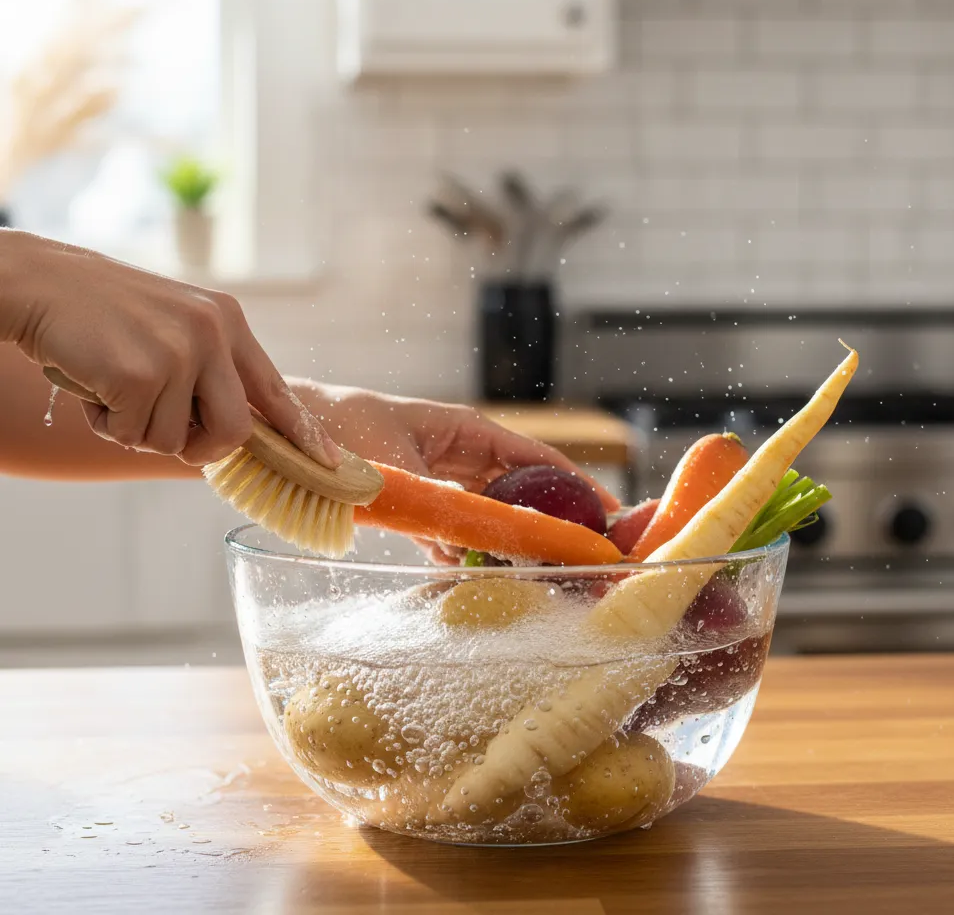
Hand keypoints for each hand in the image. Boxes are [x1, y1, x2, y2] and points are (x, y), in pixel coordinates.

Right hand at [0, 230, 342, 467]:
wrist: (40, 283)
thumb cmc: (104, 314)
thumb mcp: (176, 327)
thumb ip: (211, 370)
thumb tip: (237, 431)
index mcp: (227, 321)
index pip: (275, 388)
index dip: (301, 431)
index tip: (329, 460)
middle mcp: (213, 333)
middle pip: (234, 433)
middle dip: (199, 448)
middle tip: (166, 432)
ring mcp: (180, 352)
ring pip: (174, 440)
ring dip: (137, 429)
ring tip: (113, 384)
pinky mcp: (141, 373)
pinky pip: (131, 435)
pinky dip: (105, 422)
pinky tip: (92, 382)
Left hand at [289, 381, 620, 562]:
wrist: (295, 432)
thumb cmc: (346, 429)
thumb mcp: (396, 465)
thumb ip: (438, 499)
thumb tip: (474, 535)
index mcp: (468, 431)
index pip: (538, 457)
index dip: (576, 483)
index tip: (608, 512)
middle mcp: (464, 454)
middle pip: (522, 488)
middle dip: (550, 517)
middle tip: (579, 553)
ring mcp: (444, 478)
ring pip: (492, 512)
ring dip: (507, 541)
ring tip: (535, 573)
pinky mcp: (422, 502)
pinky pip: (456, 529)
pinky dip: (465, 551)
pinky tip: (473, 573)